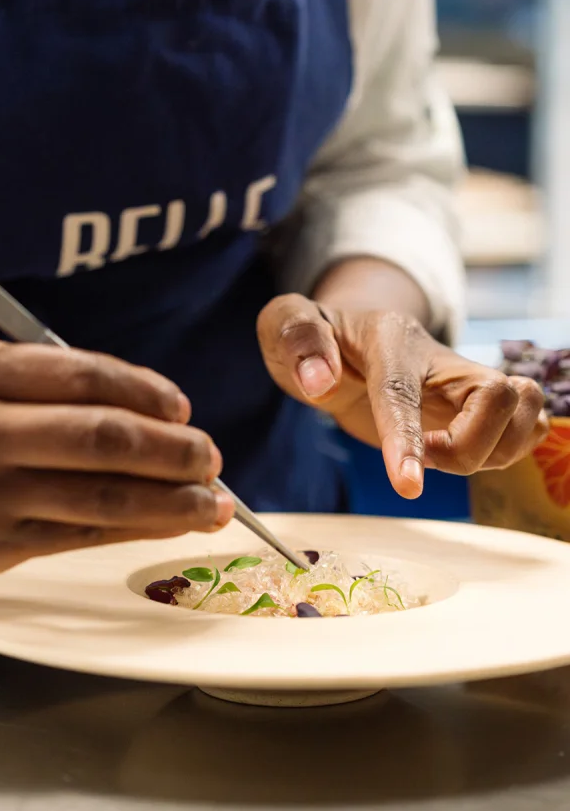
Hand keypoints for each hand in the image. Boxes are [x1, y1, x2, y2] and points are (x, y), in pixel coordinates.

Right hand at [0, 340, 233, 575]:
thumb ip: (39, 385)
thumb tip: (145, 410)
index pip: (85, 376)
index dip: (147, 392)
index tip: (182, 407)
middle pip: (106, 440)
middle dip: (175, 452)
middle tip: (212, 458)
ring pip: (103, 499)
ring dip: (173, 502)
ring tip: (213, 503)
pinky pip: (79, 537)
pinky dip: (134, 530)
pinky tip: (167, 523)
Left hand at [257, 294, 548, 498]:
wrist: (345, 336)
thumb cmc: (314, 337)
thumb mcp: (285, 324)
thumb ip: (295, 337)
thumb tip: (318, 381)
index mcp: (389, 339)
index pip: (403, 392)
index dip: (409, 439)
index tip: (409, 486)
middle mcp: (439, 358)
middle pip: (499, 397)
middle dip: (468, 446)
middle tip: (425, 456)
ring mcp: (464, 383)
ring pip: (525, 414)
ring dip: (491, 453)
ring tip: (440, 455)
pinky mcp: (474, 408)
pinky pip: (524, 429)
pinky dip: (506, 453)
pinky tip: (462, 456)